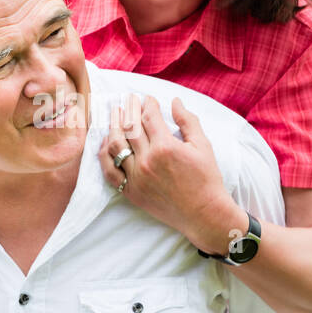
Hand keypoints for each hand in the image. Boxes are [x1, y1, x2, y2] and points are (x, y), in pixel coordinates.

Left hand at [98, 93, 240, 250]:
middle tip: (128, 100)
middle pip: (129, 126)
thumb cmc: (206, 179)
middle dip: (128, 109)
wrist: (203, 213)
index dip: (147, 104)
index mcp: (166, 147)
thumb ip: (187, 121)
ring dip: (113, 126)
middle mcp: (147, 160)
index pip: (149, 116)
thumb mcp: (203, 146)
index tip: (147, 99)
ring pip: (115, 145)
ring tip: (114, 115)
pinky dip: (104, 155)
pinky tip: (106, 143)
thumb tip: (174, 101)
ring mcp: (136, 177)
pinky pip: (109, 171)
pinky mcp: (131, 191)